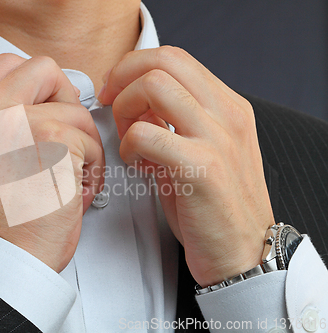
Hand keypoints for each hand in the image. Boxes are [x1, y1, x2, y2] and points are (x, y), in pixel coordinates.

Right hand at [0, 54, 103, 271]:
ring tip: (68, 178)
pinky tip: (74, 190)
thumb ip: (3, 123)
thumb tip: (47, 102)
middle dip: (65, 101)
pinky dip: (92, 166)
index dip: (37, 85)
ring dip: (82, 146)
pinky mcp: (52, 140)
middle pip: (43, 69)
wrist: (5, 260)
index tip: (47, 110)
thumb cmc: (1, 222)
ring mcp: (17, 124)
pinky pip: (90, 139)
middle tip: (65, 135)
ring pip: (76, 109)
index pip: (7, 66)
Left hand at [99, 46, 274, 286]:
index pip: (174, 58)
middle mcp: (227, 115)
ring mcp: (217, 139)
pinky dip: (128, 147)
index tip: (116, 90)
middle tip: (111, 104)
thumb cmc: (215, 205)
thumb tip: (136, 101)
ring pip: (153, 86)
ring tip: (129, 140)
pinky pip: (144, 135)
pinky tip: (138, 167)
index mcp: (228, 106)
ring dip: (125, 110)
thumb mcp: (202, 150)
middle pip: (163, 61)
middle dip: (123, 77)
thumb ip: (174, 121)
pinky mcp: (201, 169)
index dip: (134, 67)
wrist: (243, 252)